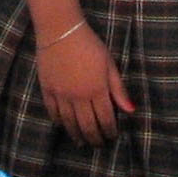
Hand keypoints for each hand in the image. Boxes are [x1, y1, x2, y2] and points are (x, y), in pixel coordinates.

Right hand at [37, 23, 132, 144]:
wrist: (61, 32)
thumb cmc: (90, 45)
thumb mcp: (109, 65)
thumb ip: (118, 89)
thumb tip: (130, 110)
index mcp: (97, 90)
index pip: (105, 119)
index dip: (109, 131)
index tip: (112, 136)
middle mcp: (79, 97)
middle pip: (87, 125)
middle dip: (94, 138)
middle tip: (98, 144)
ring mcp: (61, 95)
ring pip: (69, 123)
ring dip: (76, 135)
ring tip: (81, 142)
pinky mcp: (48, 90)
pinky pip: (53, 113)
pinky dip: (59, 122)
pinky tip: (64, 126)